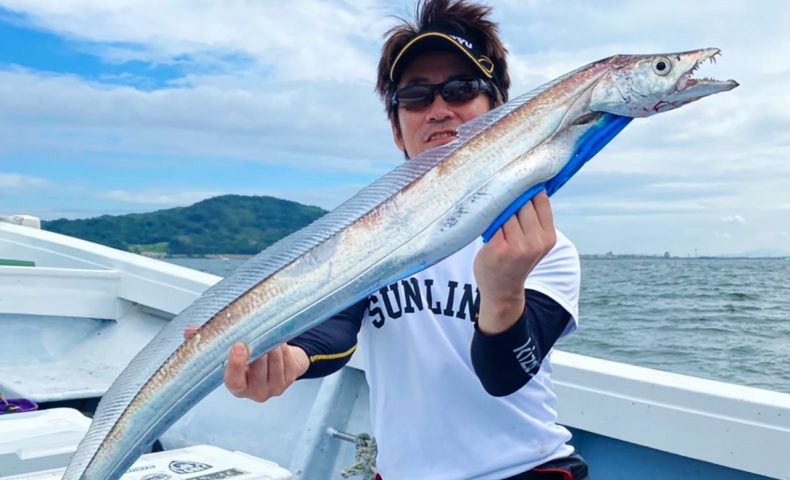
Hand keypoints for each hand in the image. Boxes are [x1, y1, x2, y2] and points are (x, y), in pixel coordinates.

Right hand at [183, 326, 309, 401]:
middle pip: (259, 367)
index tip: (238, 346)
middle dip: (259, 348)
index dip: (236, 364)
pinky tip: (279, 341)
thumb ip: (210, 343)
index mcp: (238, 387)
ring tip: (269, 334)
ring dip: (273, 345)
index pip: (234, 380)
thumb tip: (188, 331)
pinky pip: (287, 359)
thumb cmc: (249, 360)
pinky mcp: (290, 380)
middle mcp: (257, 392)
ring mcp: (275, 388)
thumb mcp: (229, 354)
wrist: (277, 365)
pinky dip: (283, 347)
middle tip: (258, 332)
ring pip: (275, 361)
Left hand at [473, 191, 555, 334]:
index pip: (540, 200)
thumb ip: (533, 220)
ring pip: (506, 209)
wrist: (501, 292)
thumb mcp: (533, 242)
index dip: (528, 185)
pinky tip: (480, 208)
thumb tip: (527, 185)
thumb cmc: (514, 262)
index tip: (515, 172)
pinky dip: (486, 213)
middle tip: (496, 179)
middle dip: (510, 191)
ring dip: (496, 202)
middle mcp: (536, 241)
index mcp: (548, 237)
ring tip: (487, 195)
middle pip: (522, 202)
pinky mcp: (499, 248)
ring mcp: (518, 245)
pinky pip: (492, 220)